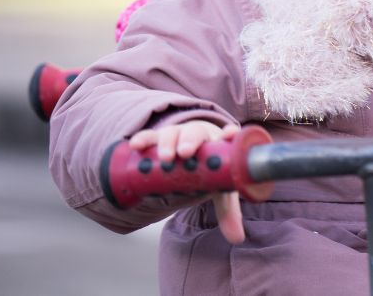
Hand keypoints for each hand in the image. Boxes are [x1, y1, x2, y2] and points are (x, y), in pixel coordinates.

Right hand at [130, 121, 244, 242]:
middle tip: (186, 153)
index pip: (227, 134)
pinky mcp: (157, 138)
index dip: (229, 134)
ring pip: (172, 134)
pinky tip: (136, 145)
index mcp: (218, 144)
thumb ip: (228, 212)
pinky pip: (150, 136)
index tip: (229, 135)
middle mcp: (199, 136)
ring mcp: (177, 135)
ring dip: (168, 143)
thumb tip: (236, 239)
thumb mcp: (219, 189)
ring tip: (165, 158)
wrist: (190, 153)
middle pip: (196, 133)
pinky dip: (144, 139)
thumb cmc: (208, 170)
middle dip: (191, 141)